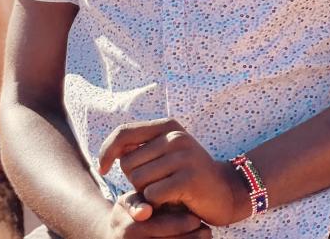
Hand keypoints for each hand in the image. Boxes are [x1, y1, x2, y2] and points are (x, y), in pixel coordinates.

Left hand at [99, 119, 248, 226]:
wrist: (225, 191)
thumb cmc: (186, 176)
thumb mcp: (165, 155)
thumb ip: (141, 150)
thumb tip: (110, 157)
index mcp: (167, 126)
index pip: (123, 133)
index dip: (106, 151)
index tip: (103, 168)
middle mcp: (175, 136)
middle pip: (128, 164)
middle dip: (135, 180)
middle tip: (157, 184)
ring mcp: (183, 156)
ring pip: (139, 181)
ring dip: (147, 194)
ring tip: (166, 192)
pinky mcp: (188, 178)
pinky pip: (153, 195)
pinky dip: (157, 204)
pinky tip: (173, 201)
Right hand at [102, 191, 209, 238]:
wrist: (114, 237)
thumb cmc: (127, 214)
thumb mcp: (126, 203)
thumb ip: (136, 203)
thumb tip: (146, 211)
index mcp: (129, 228)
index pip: (159, 227)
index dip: (179, 224)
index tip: (196, 219)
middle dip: (190, 238)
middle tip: (207, 231)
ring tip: (205, 236)